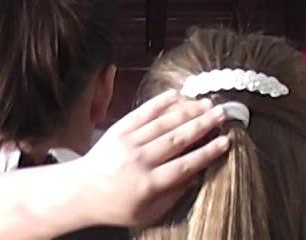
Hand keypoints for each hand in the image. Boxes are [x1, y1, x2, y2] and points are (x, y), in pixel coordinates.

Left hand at [71, 89, 229, 227]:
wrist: (80, 192)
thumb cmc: (117, 206)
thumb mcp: (147, 212)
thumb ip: (173, 194)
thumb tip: (199, 175)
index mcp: (147, 185)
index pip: (184, 166)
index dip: (207, 153)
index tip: (225, 141)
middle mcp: (138, 162)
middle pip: (177, 139)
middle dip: (203, 125)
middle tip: (223, 113)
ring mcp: (127, 143)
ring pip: (163, 123)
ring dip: (188, 111)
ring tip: (207, 103)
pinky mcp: (118, 130)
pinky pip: (142, 113)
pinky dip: (160, 102)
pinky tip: (177, 94)